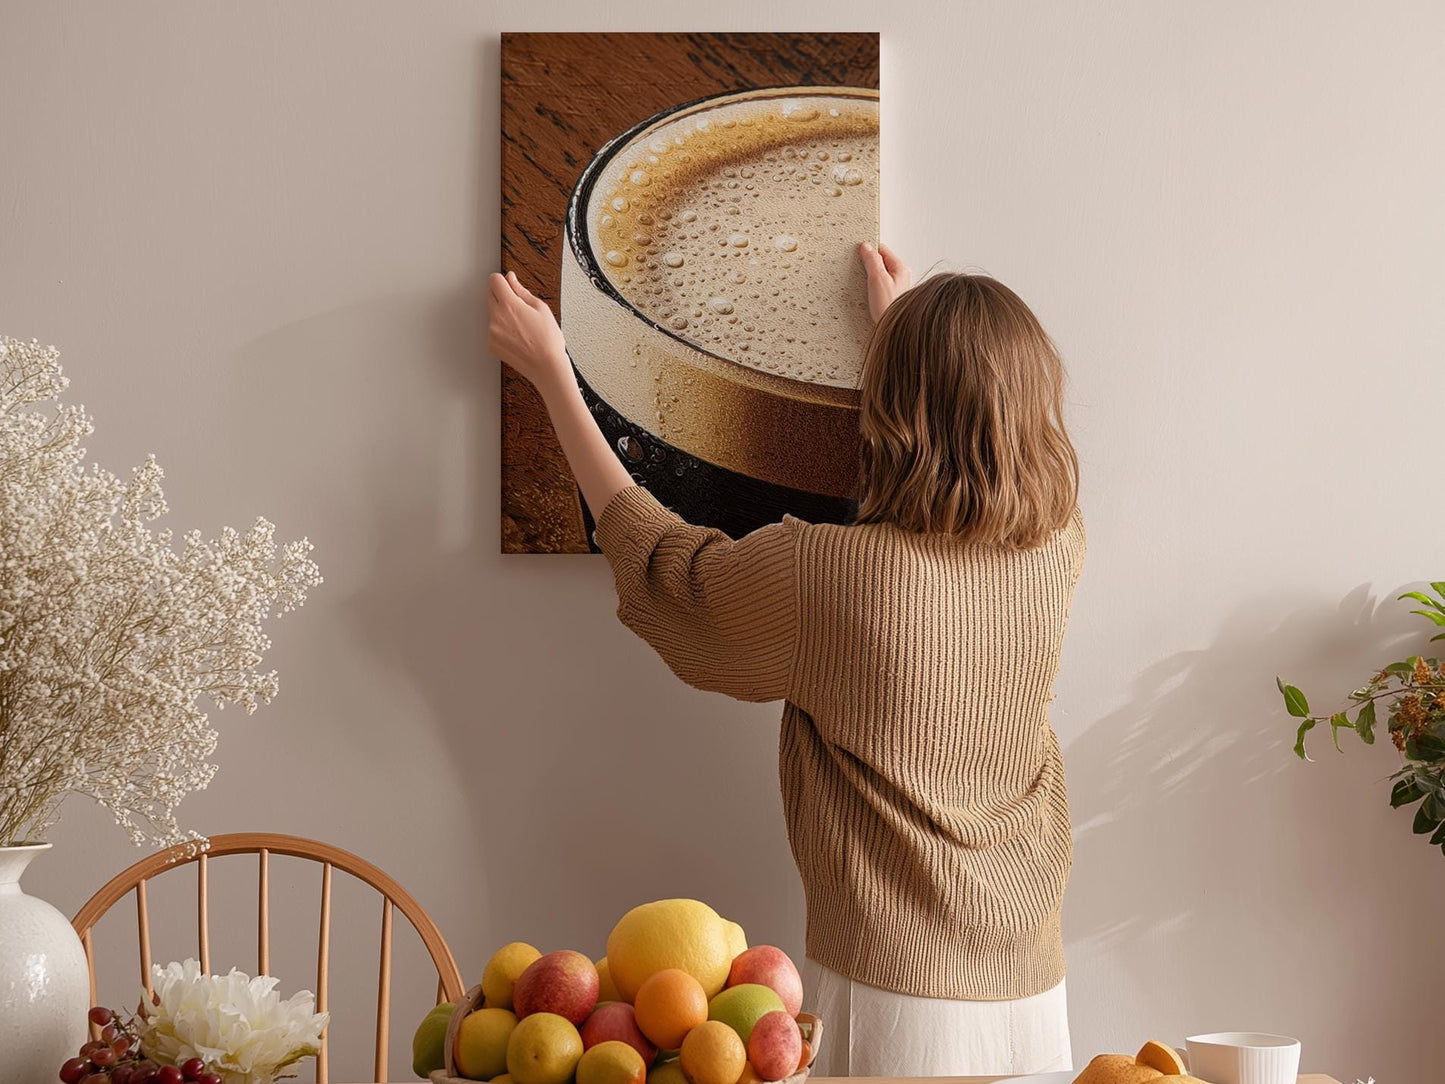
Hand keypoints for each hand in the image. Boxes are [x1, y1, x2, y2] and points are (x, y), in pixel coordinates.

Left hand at [487, 271, 569, 391]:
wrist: (547, 367)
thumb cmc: (548, 340)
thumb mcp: (541, 308)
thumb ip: (521, 290)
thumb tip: (511, 279)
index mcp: (509, 305)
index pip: (494, 280)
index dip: (503, 280)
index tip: (508, 283)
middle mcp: (496, 317)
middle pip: (489, 294)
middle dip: (501, 295)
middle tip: (518, 305)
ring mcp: (492, 332)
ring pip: (491, 313)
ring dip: (501, 313)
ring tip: (521, 325)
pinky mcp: (491, 344)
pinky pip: (493, 329)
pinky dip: (501, 329)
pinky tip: (517, 336)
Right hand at [857, 241, 911, 322]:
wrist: (894, 330)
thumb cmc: (889, 308)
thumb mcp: (878, 280)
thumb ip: (872, 261)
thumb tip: (866, 247)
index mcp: (900, 268)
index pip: (882, 249)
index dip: (868, 250)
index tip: (858, 253)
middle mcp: (900, 276)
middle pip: (881, 261)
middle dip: (868, 264)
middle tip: (859, 269)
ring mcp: (896, 287)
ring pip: (879, 273)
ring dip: (869, 276)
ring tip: (863, 283)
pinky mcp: (890, 297)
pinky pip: (879, 285)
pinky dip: (871, 287)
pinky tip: (867, 294)